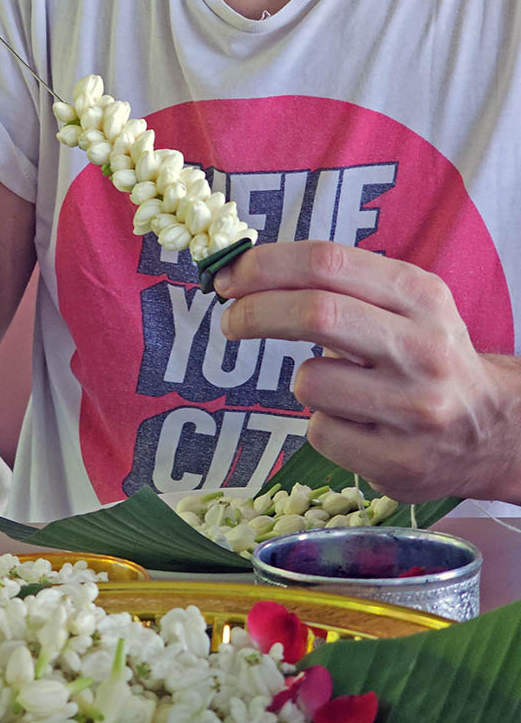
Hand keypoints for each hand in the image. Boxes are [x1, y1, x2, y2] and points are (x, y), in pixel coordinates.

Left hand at [214, 240, 520, 503]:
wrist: (493, 430)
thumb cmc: (423, 357)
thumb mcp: (404, 306)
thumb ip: (339, 286)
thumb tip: (246, 277)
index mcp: (420, 296)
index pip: (327, 262)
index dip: (265, 267)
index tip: (229, 278)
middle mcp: (422, 348)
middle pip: (316, 313)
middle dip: (256, 313)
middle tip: (230, 321)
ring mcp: (413, 408)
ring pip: (310, 382)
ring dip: (305, 382)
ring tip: (340, 388)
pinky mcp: (398, 460)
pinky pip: (320, 432)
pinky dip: (323, 425)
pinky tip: (359, 424)